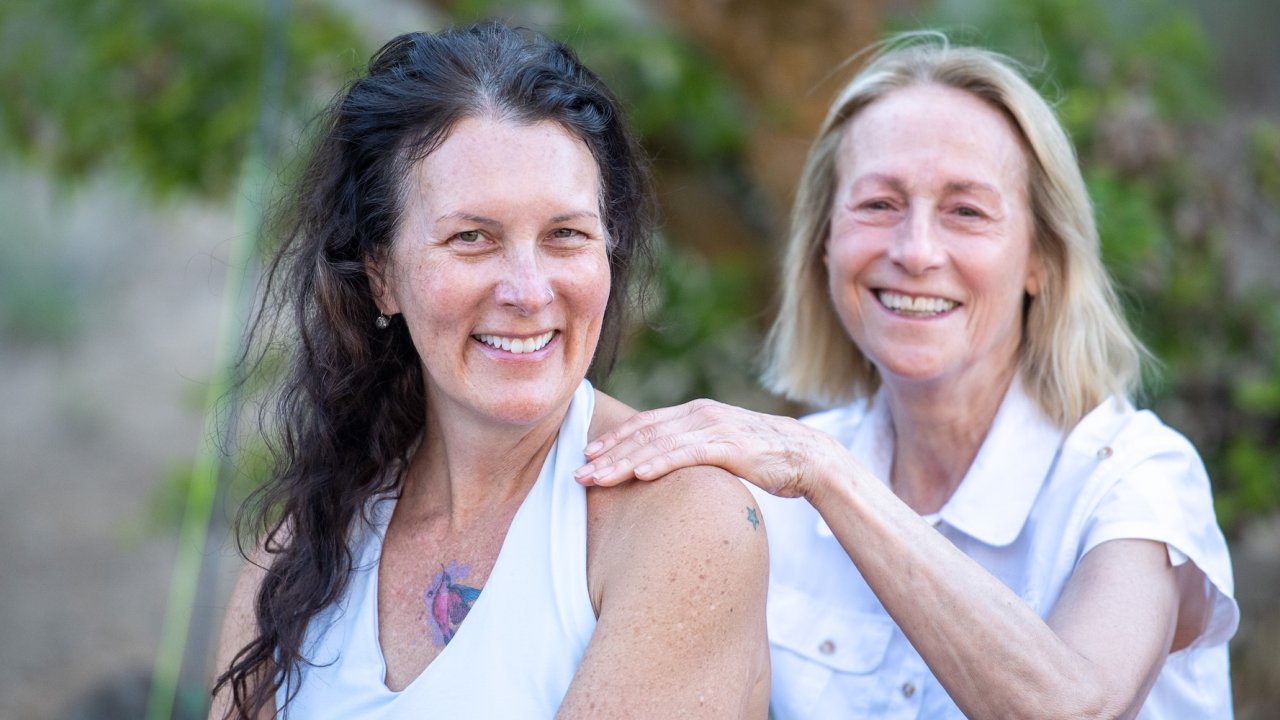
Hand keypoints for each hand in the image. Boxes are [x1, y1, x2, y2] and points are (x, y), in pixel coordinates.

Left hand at [575, 398, 850, 499]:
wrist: (806, 456)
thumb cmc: (763, 458)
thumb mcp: (721, 449)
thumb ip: (694, 450)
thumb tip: (667, 467)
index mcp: (695, 414)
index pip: (645, 425)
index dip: (614, 439)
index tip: (588, 456)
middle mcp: (699, 415)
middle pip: (643, 433)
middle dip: (608, 454)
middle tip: (578, 472)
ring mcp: (713, 428)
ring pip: (657, 443)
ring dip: (623, 461)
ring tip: (597, 477)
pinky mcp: (728, 446)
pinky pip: (686, 454)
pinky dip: (660, 462)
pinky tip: (638, 474)